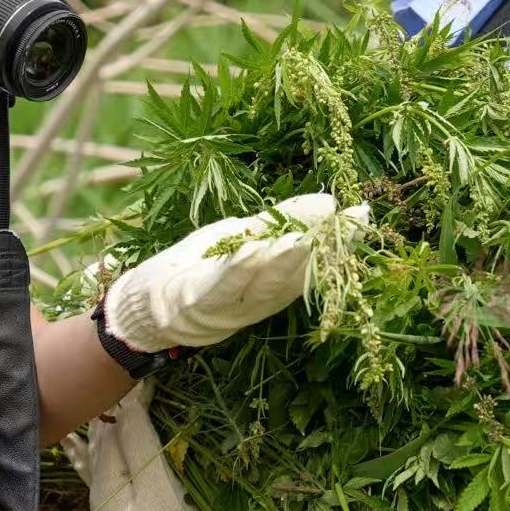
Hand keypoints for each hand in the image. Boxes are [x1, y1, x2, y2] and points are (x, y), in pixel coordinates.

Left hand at [60, 380, 221, 510]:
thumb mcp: (157, 483)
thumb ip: (138, 441)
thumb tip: (126, 400)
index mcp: (103, 486)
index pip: (110, 430)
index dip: (125, 400)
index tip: (139, 375)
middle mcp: (99, 491)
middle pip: (101, 440)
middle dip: (108, 409)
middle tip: (117, 375)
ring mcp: (109, 501)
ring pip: (98, 452)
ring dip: (100, 425)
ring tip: (93, 395)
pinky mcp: (123, 507)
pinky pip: (97, 470)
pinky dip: (86, 451)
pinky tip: (73, 442)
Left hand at [101, 193, 368, 354]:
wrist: (146, 306)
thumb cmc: (199, 268)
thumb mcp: (243, 238)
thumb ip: (282, 223)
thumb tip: (328, 203)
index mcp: (273, 285)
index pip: (314, 263)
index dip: (340, 243)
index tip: (363, 218)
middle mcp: (258, 300)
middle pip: (295, 276)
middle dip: (321, 251)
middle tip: (345, 225)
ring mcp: (228, 305)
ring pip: (263, 284)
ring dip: (284, 261)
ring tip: (302, 237)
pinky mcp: (196, 302)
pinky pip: (220, 287)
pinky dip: (238, 269)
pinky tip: (252, 249)